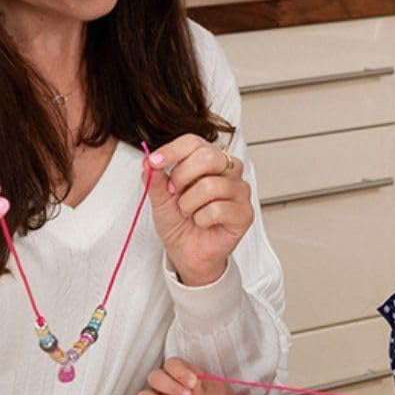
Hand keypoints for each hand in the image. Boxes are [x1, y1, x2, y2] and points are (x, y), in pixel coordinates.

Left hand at [145, 135, 251, 286]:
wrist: (187, 252)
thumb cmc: (179, 221)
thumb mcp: (160, 198)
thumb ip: (155, 179)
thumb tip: (149, 162)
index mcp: (209, 158)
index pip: (194, 142)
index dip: (172, 150)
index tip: (154, 162)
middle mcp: (228, 170)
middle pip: (208, 156)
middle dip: (182, 176)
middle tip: (174, 193)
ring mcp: (240, 190)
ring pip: (211, 186)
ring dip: (189, 203)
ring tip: (189, 212)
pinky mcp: (245, 213)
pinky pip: (218, 209)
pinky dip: (202, 219)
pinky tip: (202, 222)